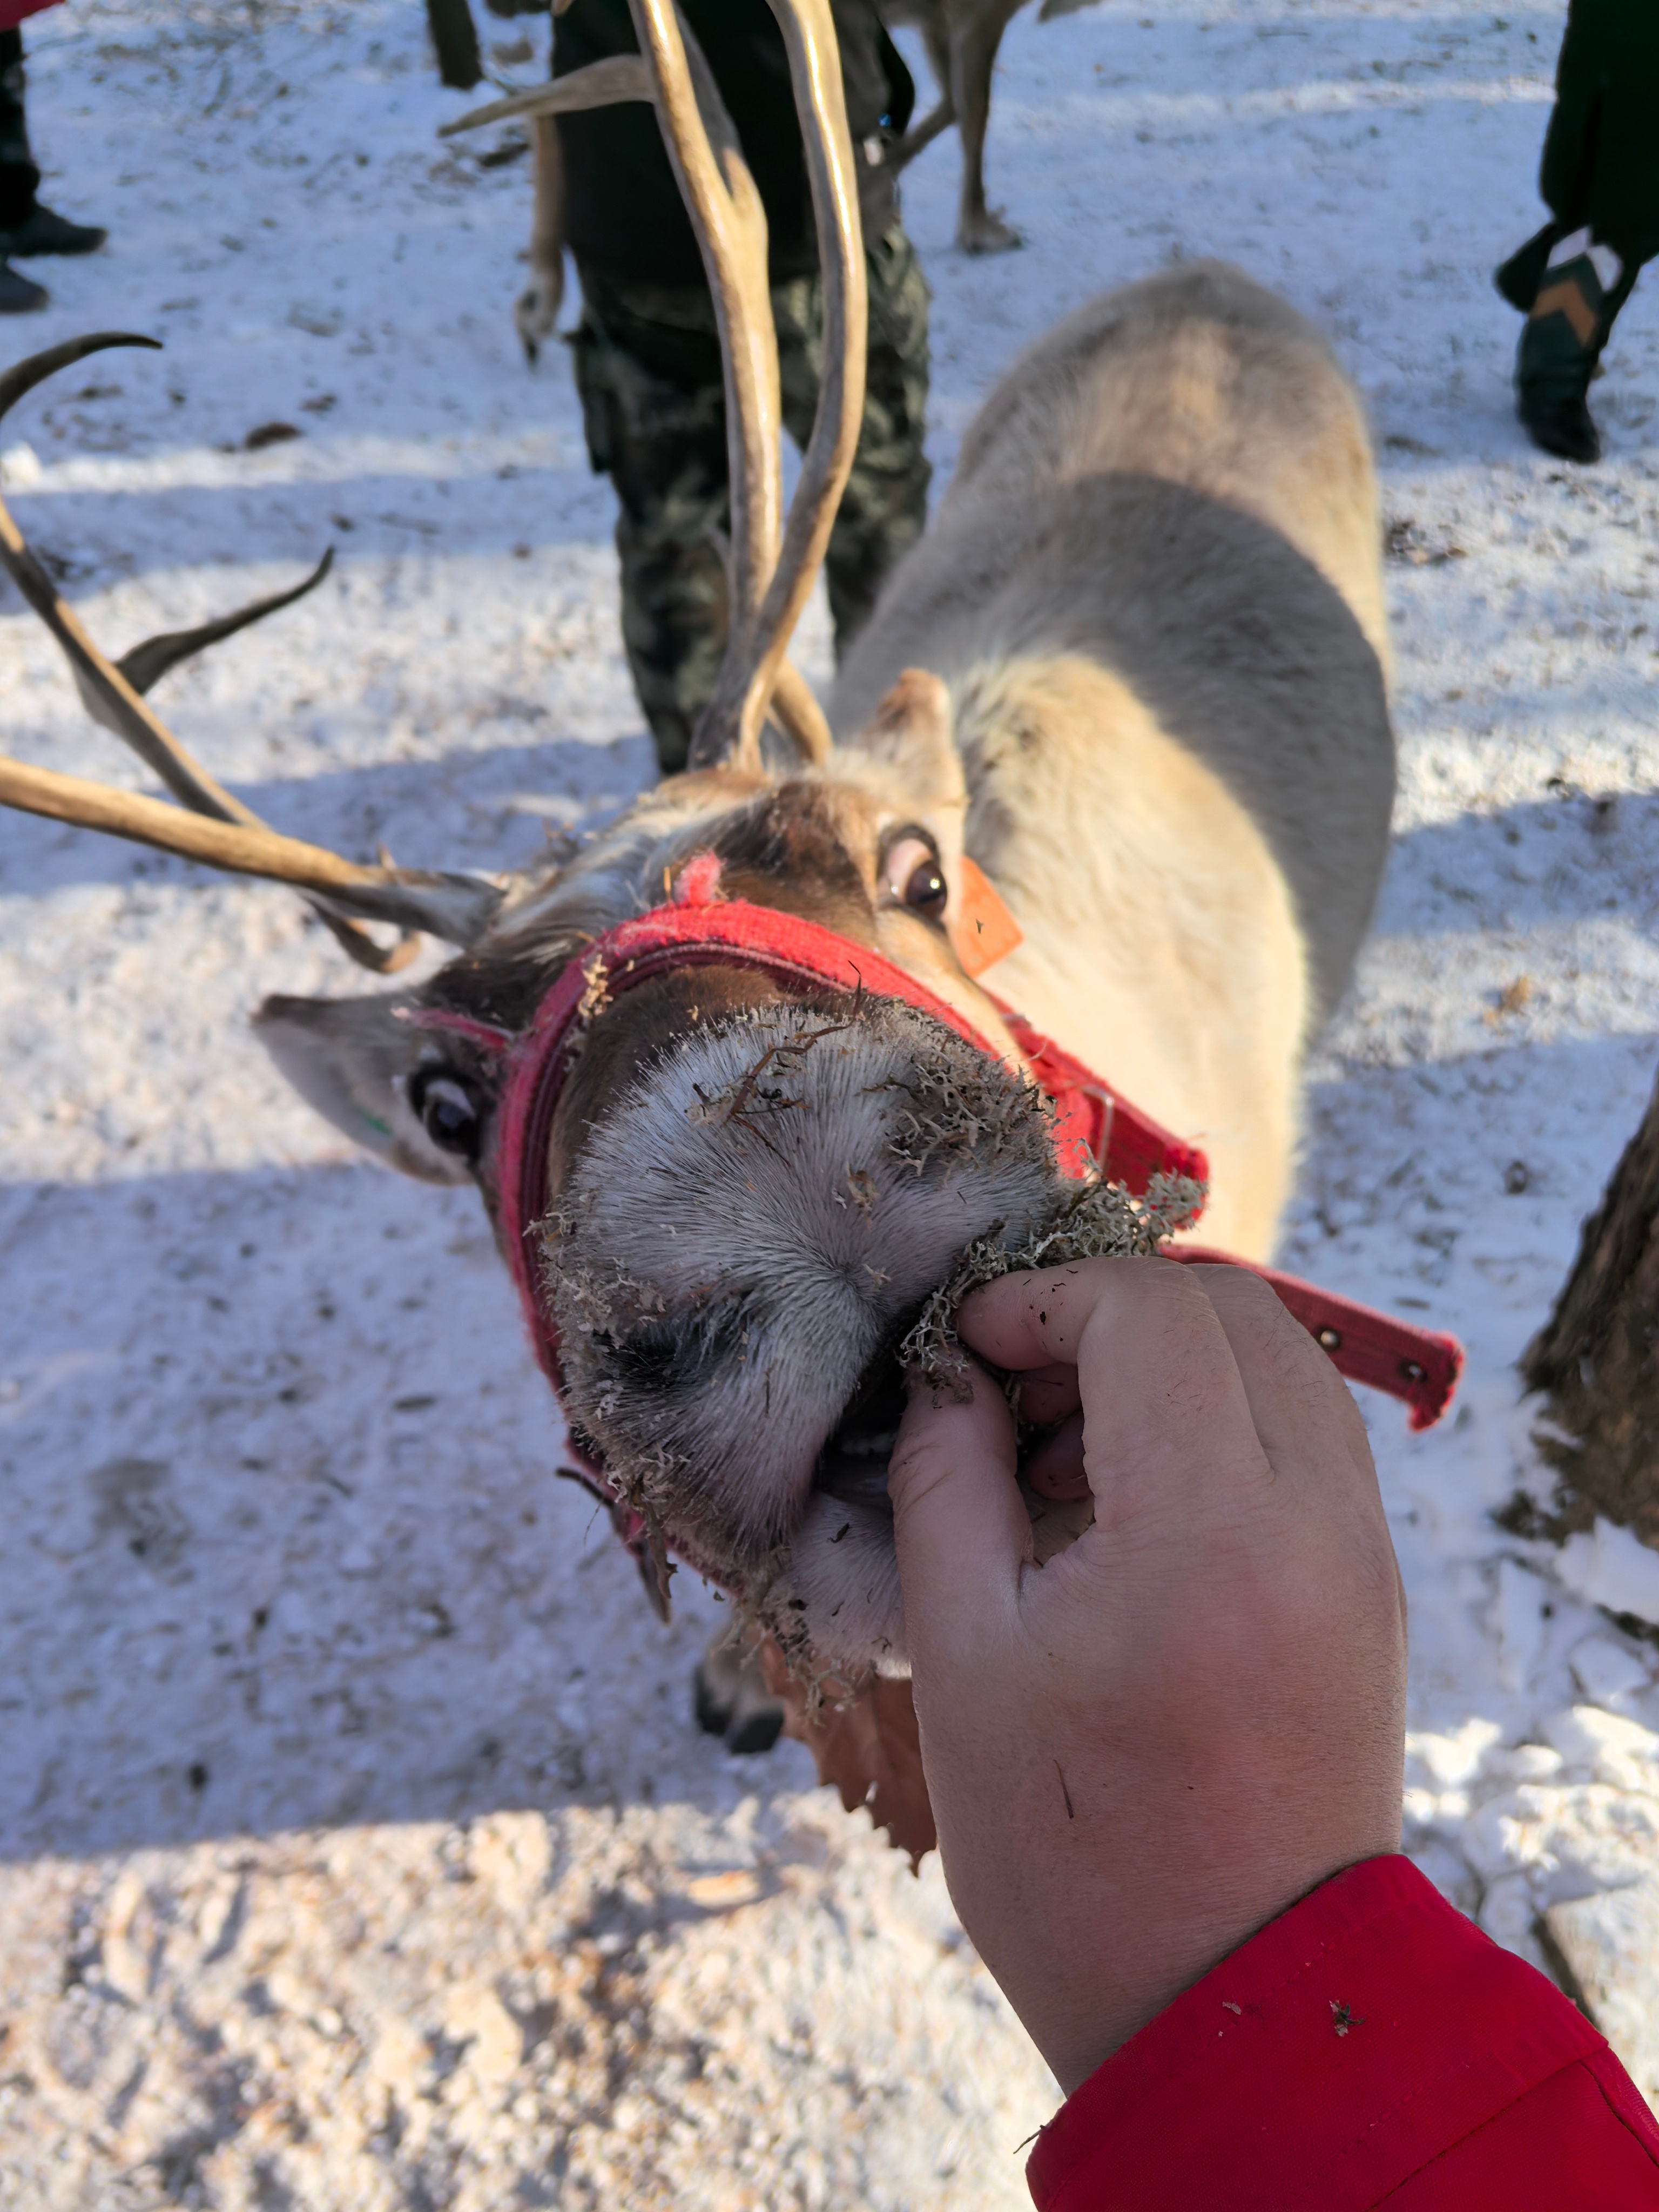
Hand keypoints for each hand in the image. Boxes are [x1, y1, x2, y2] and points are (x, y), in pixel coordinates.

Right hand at [886, 1258, 1405, 2093]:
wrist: (1233, 2005)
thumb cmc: (1074, 1856)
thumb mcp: (964, 1659)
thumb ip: (946, 1478)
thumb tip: (945, 1374)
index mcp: (1208, 1534)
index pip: (1146, 1314)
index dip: (1039, 1296)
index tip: (965, 1342)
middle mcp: (1316, 1520)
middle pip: (1231, 1307)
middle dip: (1104, 1312)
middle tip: (1007, 1382)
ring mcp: (1361, 1552)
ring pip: (1279, 1359)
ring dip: (1164, 1359)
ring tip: (1056, 1447)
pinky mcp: (1370, 1586)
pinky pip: (1304, 1434)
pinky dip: (1217, 1417)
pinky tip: (1124, 1495)